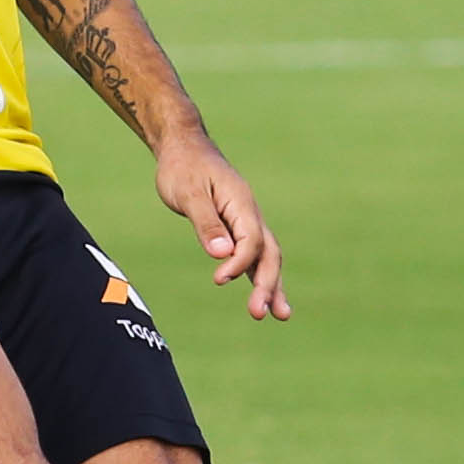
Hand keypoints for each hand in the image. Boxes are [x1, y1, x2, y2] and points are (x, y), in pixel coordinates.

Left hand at [156, 126, 287, 321]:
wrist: (184, 148)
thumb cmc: (182, 168)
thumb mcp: (189, 193)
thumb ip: (205, 223)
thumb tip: (222, 254)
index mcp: (241, 203)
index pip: (250, 240)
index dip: (238, 263)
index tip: (218, 279)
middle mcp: (250, 214)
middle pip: (268, 253)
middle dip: (267, 284)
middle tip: (259, 313)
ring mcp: (246, 221)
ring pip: (266, 257)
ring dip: (272, 285)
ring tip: (281, 315)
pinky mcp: (237, 228)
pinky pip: (254, 255)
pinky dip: (260, 275)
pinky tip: (264, 296)